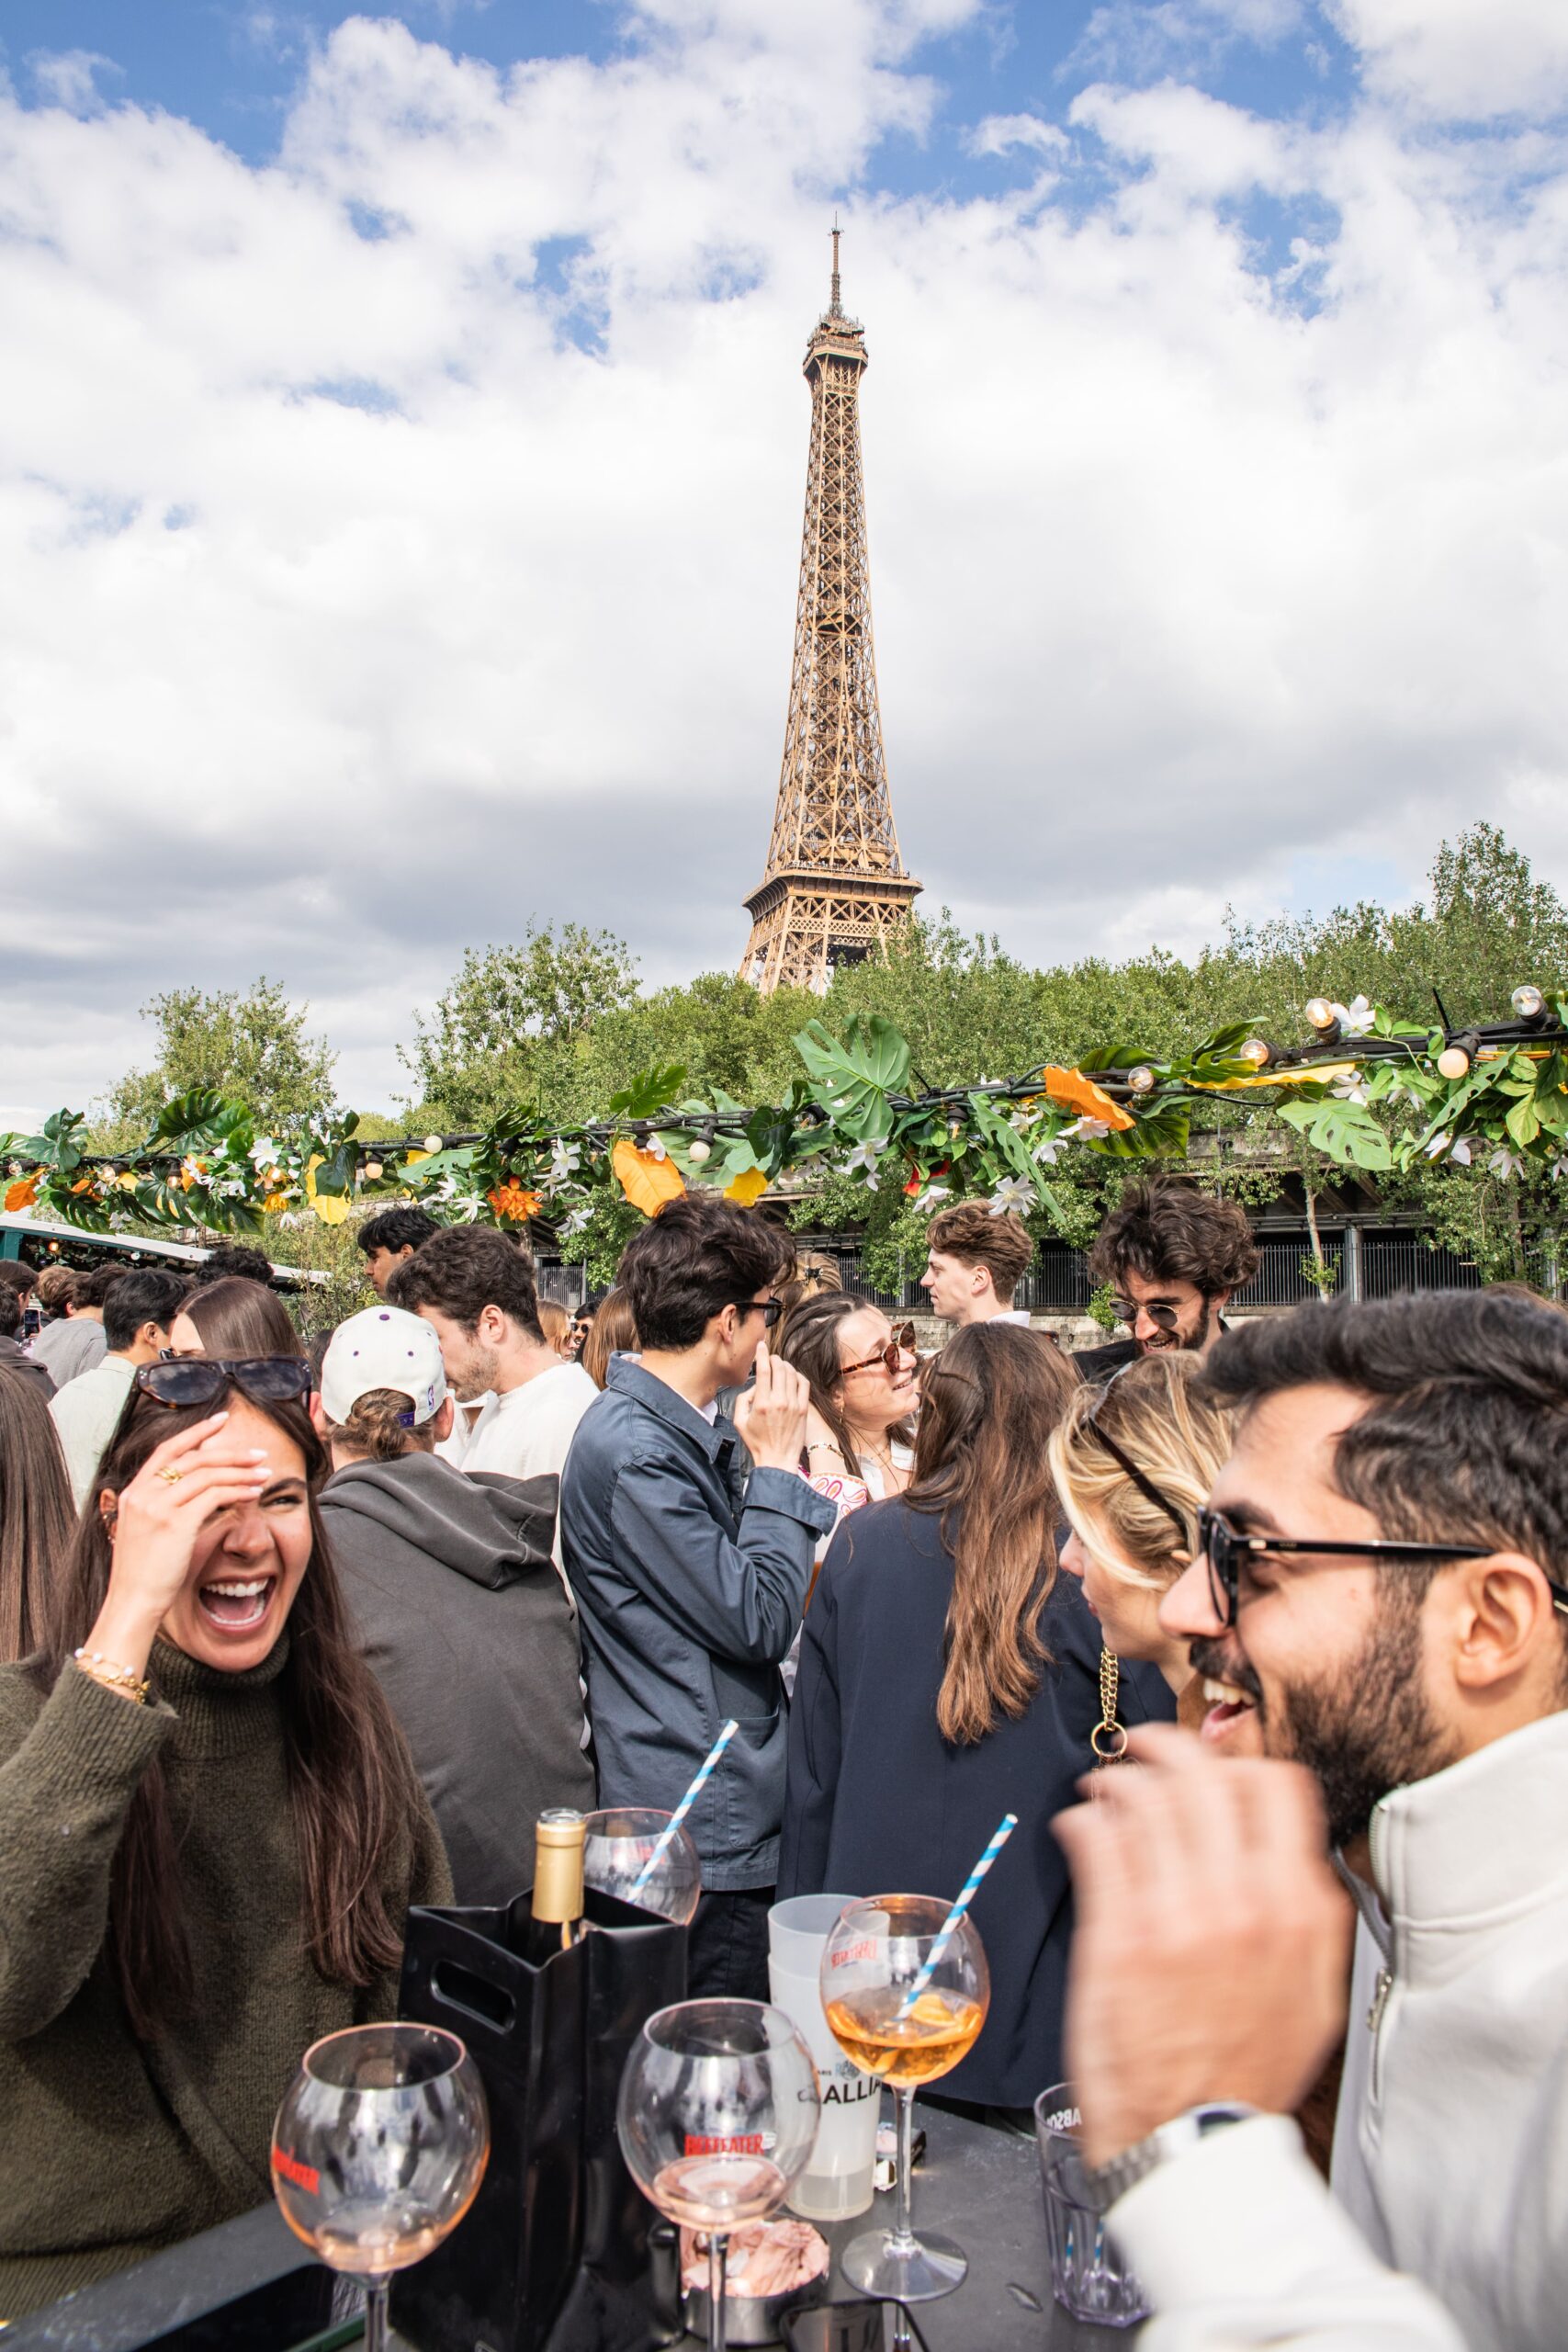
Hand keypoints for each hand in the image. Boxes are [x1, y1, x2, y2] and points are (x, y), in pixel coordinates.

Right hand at [84, 1415, 270, 1676]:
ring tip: (264, 1472)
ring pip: (207, 1474)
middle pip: (193, 1459)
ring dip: (240, 1470)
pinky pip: (214, 1496)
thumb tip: (203, 1494)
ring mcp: (157, 1507)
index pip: (166, 1451)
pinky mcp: (175, 1523)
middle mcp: (142, 1494)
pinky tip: (254, 1492)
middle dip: (230, 1452)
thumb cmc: (144, 1574)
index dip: (195, 1433)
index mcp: (133, 1493)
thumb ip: (166, 1508)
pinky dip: (238, 1489)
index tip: (220, 1422)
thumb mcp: (147, 1532)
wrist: (132, 1602)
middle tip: (258, 1453)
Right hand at [733, 1344, 810, 1471]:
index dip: (762, 1354)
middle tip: (770, 1358)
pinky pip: (804, 1384)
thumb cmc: (757, 1443)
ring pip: (792, 1374)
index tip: (761, 1346)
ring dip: (785, 1366)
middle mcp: (779, 1401)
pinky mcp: (803, 1409)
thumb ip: (742, 1399)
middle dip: (774, 1358)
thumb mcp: (739, 1421)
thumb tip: (754, 1386)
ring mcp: (793, 1405)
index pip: (764, 1370)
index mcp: (761, 1403)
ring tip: (780, 1367)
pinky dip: (798, 1375)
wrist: (777, 1460)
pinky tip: (793, 1376)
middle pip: (779, 1368)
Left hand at [1051, 1723, 1351, 2167]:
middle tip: (1143, 1752)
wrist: (1195, 2140)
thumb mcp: (1312, 1993)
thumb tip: (1289, 1851)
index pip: (1276, 1785)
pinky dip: (1082, 1818)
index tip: (1211, 1768)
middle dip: (1165, 1749)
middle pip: (1203, 1776)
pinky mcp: (1118, 1933)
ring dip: (1116, 1781)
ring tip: (1104, 1790)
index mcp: (1298, 1908)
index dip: (1236, 1765)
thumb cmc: (1248, 2072)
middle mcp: (1243, 1899)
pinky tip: (1079, 1825)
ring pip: (1143, 1797)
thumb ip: (1305, 1915)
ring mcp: (1179, 1912)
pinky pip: (1095, 1840)